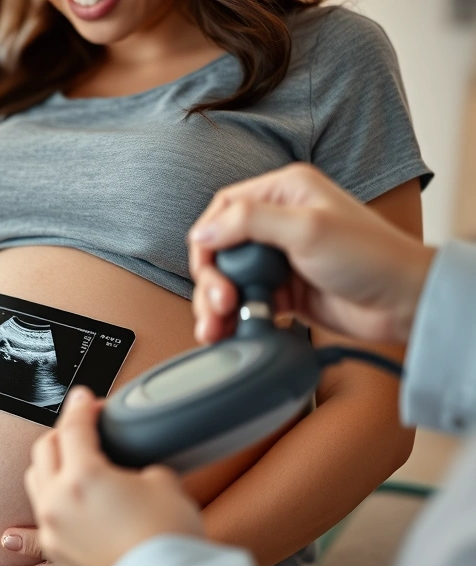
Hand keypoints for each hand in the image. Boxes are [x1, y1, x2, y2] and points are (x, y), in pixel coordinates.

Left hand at [23, 387, 204, 565]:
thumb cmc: (167, 538)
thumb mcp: (162, 482)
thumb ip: (138, 465)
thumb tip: (132, 472)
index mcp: (83, 477)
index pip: (74, 427)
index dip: (82, 407)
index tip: (86, 399)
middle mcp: (58, 501)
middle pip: (46, 449)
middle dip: (64, 432)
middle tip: (83, 427)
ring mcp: (53, 528)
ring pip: (35, 480)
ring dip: (50, 464)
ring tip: (69, 459)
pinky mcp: (57, 552)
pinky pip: (37, 523)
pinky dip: (42, 509)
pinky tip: (32, 518)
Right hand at [188, 163, 433, 344]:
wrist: (405, 302)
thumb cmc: (371, 256)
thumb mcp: (307, 229)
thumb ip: (250, 223)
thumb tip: (202, 232)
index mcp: (285, 192)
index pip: (225, 208)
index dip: (207, 238)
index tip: (205, 268)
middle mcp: (279, 221)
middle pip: (222, 247)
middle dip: (212, 279)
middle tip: (221, 303)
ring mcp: (281, 258)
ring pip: (230, 278)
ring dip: (217, 303)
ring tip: (216, 327)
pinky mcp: (285, 290)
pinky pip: (247, 301)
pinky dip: (234, 317)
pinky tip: (230, 331)